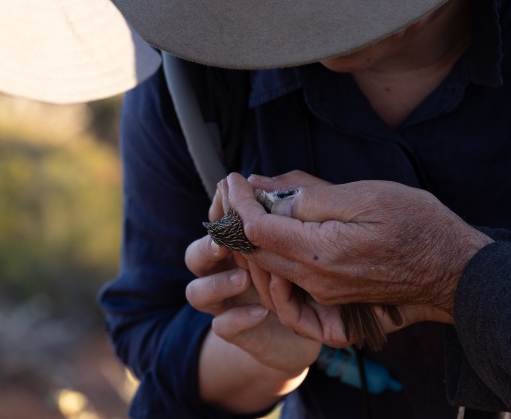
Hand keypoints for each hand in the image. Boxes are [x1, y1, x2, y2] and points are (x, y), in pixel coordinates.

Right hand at [186, 177, 319, 372]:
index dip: (217, 210)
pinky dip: (238, 319)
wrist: (316, 326)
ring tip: (243, 280)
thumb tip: (256, 178)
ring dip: (217, 284)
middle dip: (206, 247)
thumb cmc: (309, 272)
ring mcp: (225, 304)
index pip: (214, 224)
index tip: (231, 197)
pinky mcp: (236, 331)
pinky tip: (262, 312)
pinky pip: (222, 327)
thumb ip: (283, 207)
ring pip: (197, 293)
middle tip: (224, 244)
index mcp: (235, 246)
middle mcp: (222, 273)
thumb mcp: (303, 236)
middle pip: (194, 256)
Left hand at [224, 173, 491, 340]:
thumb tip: (269, 189)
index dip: (238, 201)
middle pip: (255, 253)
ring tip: (252, 204)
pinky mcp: (332, 297)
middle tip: (234, 189)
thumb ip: (312, 196)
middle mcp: (316, 281)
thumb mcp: (366, 196)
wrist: (454, 271)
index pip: (257, 230)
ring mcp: (324, 294)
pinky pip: (288, 279)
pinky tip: (278, 231)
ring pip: (268, 268)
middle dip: (237, 220)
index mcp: (321, 254)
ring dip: (251, 238)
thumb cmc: (419, 226)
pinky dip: (272, 253)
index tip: (233, 177)